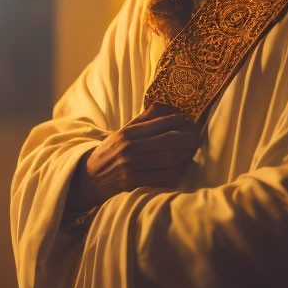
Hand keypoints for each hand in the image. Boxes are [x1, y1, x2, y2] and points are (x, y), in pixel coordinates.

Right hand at [66, 103, 200, 213]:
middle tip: (198, 138)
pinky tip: (182, 169)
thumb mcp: (121, 132)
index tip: (190, 122)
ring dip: (186, 156)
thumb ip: (142, 120)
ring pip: (169, 159)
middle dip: (188, 139)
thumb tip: (162, 106)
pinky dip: (176, 173)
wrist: (90, 176)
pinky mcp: (134, 181)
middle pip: (168, 140)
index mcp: (129, 132)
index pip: (160, 123)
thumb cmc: (110, 152)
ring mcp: (132, 165)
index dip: (179, 122)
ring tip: (193, 152)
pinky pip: (163, 177)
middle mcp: (130, 147)